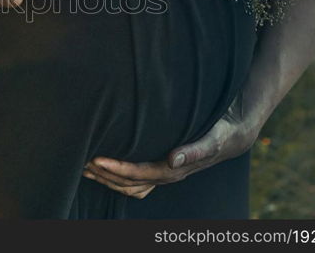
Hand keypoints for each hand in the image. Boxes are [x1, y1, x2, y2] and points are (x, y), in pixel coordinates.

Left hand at [83, 94, 259, 198]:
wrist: (233, 132)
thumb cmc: (222, 131)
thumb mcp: (213, 138)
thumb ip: (194, 149)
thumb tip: (173, 160)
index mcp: (175, 169)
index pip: (138, 173)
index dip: (116, 168)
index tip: (95, 158)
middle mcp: (167, 175)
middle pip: (128, 182)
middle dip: (104, 174)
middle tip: (80, 162)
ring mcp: (163, 174)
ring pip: (128, 184)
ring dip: (106, 178)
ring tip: (84, 166)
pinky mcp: (162, 168)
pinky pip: (135, 180)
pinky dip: (116, 176)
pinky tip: (103, 166)